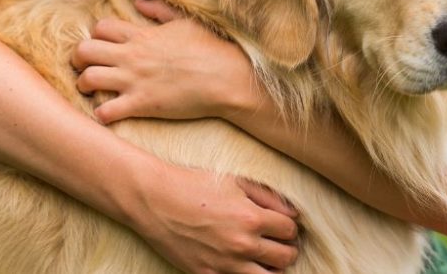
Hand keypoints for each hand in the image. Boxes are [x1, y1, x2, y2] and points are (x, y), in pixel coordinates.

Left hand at [72, 0, 260, 123]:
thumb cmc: (210, 49)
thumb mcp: (185, 22)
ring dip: (84, 86)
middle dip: (78, 59)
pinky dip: (101, 114)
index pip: (100, 28)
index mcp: (142, 35)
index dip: (95, 36)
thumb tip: (140, 2)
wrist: (226, 78)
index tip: (103, 46)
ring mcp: (135, 80)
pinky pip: (106, 111)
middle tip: (85, 67)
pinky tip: (108, 114)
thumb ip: (160, 10)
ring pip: (87, 79)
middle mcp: (132, 56)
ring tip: (91, 91)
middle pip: (83, 51)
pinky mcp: (142, 104)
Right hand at [128, 163, 299, 272]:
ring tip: (264, 258)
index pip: (290, 231)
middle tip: (276, 241)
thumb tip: (293, 213)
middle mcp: (241, 244)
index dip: (289, 227)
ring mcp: (224, 264)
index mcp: (251, 218)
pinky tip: (241, 265)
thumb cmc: (194, 184)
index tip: (281, 224)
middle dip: (286, 248)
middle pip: (285, 257)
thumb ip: (268, 196)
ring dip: (271, 268)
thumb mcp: (235, 181)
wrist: (154, 200)